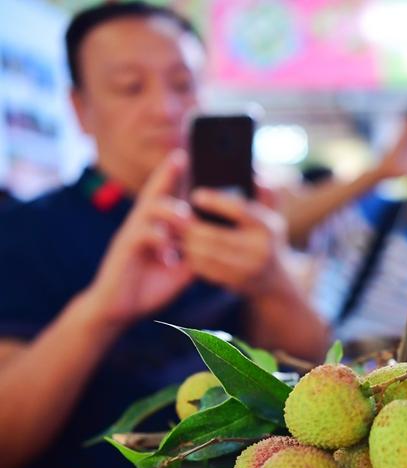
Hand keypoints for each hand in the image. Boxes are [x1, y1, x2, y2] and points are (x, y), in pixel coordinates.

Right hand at [83, 151, 194, 329]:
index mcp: (155, 225)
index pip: (164, 194)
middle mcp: (141, 224)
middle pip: (153, 192)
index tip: (184, 153)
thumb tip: (220, 240)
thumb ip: (197, 250)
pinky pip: (141, 237)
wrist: (119, 309)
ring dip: (170, 211)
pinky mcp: (124, 252)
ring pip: (148, 210)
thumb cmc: (151, 284)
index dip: (172, 173)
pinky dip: (159, 241)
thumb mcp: (182, 266)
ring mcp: (131, 236)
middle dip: (167, 173)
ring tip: (187, 218)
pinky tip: (170, 251)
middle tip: (183, 158)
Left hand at [183, 188, 290, 297]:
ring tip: (174, 232)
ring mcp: (248, 269)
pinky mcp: (236, 282)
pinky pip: (207, 270)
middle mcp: (260, 249)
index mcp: (268, 227)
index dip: (217, 202)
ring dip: (188, 243)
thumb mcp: (274, 216)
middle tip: (173, 216)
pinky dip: (192, 258)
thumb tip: (257, 174)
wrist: (277, 281)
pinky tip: (184, 249)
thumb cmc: (268, 240)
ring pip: (208, 254)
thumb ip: (267, 194)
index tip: (196, 194)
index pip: (240, 210)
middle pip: (217, 236)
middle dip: (192, 226)